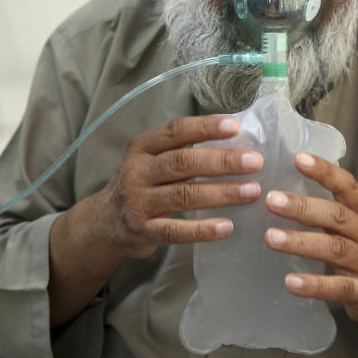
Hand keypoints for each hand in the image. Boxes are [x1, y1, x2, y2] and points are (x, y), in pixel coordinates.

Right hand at [73, 114, 263, 264]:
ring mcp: (137, 202)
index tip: (236, 127)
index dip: (205, 127)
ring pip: (183, 195)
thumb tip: (235, 142)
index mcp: (142, 148)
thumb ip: (182, 151)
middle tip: (255, 162)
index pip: (175, 131)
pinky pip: (175, 230)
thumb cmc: (141, 186)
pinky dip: (202, 229)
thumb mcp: (151, 161)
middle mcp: (137, 171)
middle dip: (222, 161)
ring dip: (221, 193)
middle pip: (182, 162)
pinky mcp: (141, 231)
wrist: (103, 224)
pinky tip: (226, 227)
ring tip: (252, 191)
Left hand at [263, 152, 357, 323]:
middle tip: (271, 200)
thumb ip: (327, 208)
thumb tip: (284, 186)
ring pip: (334, 249)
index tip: (298, 159)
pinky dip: (313, 285)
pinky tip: (290, 282)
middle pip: (336, 216)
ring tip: (271, 237)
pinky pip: (337, 287)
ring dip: (300, 242)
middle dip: (302, 207)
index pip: (347, 185)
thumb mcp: (354, 224)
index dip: (325, 171)